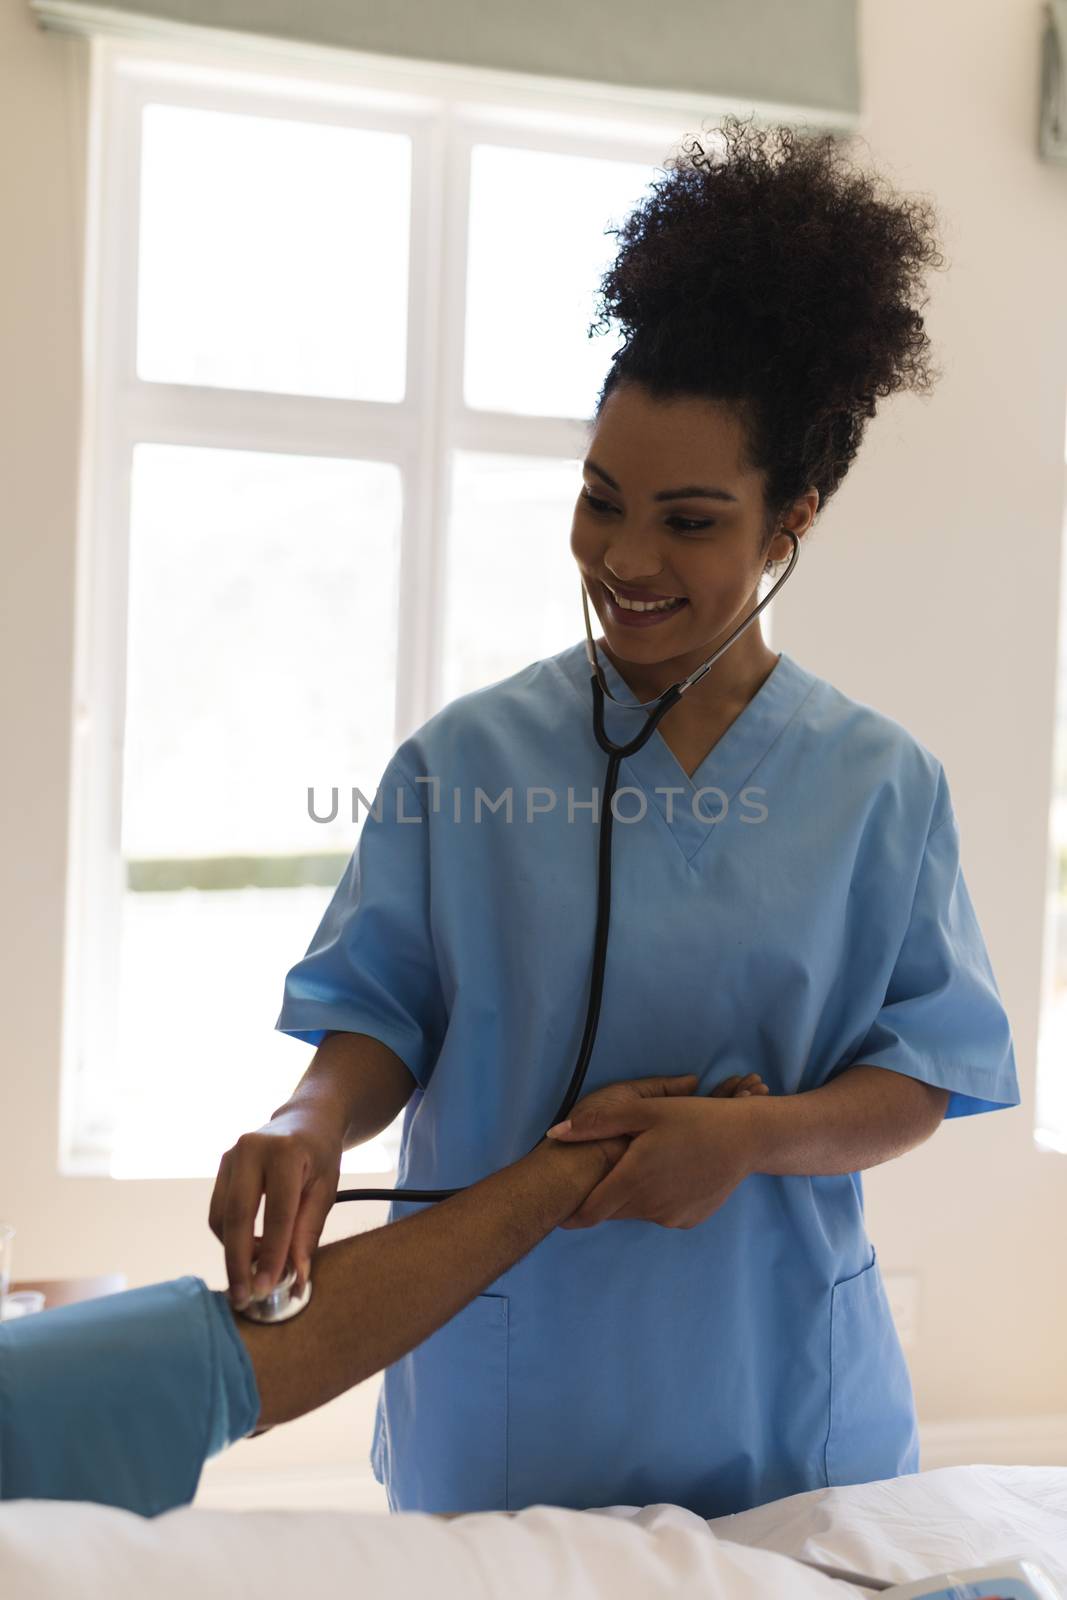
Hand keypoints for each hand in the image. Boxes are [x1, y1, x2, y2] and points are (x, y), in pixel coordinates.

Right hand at [208, 1111, 342, 1308]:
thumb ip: (308, 1233)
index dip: (272, 1254)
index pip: (277, 1213)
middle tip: (245, 1297)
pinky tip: (251, 1252)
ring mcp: (230, 1156)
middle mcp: (250, 1150)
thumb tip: (295, 1279)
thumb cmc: (320, 1156)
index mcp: (285, 1152)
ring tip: (254, 1276)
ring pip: (222, 1218)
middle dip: (240, 1262)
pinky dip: (230, 1238)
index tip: (268, 1288)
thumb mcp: (325, 1191)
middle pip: (238, 1217)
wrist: (306, 1119)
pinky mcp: (221, 1166)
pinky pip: (218, 1211)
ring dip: (234, 1253)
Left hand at [548, 1073, 769, 1228]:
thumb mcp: (644, 1111)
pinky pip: (660, 1213)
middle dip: (602, 1197)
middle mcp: (650, 1206)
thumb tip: (554, 1134)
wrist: (746, 1139)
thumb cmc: (693, 1118)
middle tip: (604, 1173)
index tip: (560, 1211)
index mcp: (633, 1180)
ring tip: (642, 1167)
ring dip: (632, 1195)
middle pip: (612, 1210)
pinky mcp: (688, 1220)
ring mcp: (671, 1217)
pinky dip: (656, 1199)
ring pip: (637, 1211)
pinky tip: (668, 1175)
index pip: (590, 1211)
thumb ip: (597, 1124)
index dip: (572, 1214)